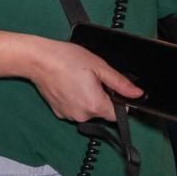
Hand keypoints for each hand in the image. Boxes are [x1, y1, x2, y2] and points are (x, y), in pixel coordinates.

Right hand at [23, 39, 141, 121]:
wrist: (39, 60)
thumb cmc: (67, 59)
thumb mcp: (99, 66)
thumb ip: (120, 83)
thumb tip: (137, 93)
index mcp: (95, 105)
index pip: (117, 114)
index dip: (118, 101)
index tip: (110, 88)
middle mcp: (83, 115)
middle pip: (102, 112)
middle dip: (101, 97)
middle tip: (91, 78)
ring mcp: (69, 116)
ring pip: (88, 110)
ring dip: (87, 98)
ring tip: (78, 80)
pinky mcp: (59, 113)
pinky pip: (75, 109)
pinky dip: (75, 100)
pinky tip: (69, 85)